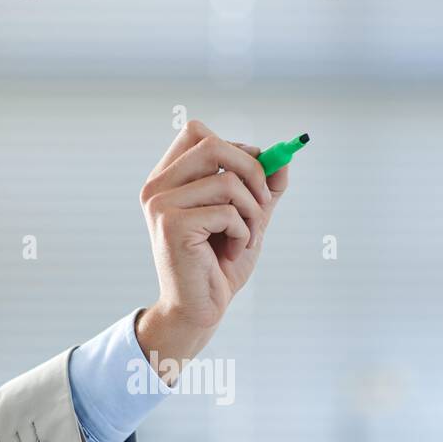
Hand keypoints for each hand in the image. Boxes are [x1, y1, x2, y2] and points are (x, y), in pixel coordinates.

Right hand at [135, 120, 291, 381]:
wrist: (199, 310)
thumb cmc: (217, 266)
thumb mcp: (247, 218)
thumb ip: (263, 189)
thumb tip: (285, 160)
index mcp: (167, 179)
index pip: (197, 132)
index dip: (235, 148)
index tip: (255, 177)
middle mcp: (157, 187)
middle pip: (212, 143)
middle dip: (252, 170)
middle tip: (264, 203)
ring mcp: (161, 205)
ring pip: (227, 180)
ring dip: (252, 211)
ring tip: (247, 236)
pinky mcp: (173, 226)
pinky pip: (228, 211)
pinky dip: (243, 232)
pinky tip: (232, 252)